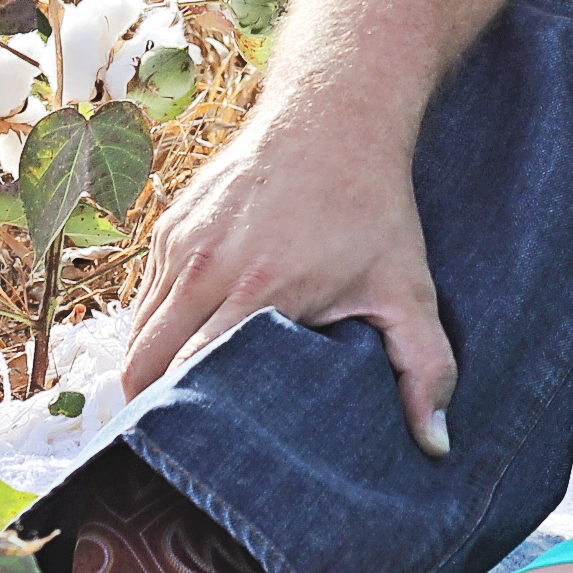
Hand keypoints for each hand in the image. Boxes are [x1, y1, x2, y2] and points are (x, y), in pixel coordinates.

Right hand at [126, 109, 457, 458]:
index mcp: (260, 291)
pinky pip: (142, 298)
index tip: (197, 457)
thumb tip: (435, 444)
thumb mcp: (408, 287)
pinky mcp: (168, 227)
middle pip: (146, 366)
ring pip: (136, 334)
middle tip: (176, 446)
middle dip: (153, 410)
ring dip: (147, 371)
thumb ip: (425, 366)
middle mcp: (206, 268)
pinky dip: (151, 329)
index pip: (191, 381)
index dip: (187, 425)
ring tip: (170, 406)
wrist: (335, 116)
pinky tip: (179, 348)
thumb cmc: (373, 207)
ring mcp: (180, 244)